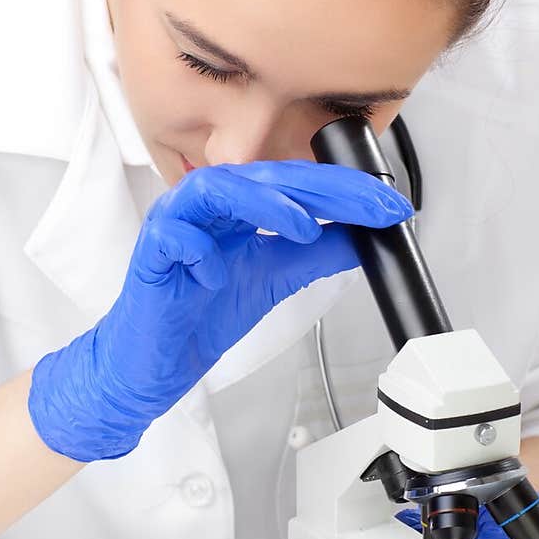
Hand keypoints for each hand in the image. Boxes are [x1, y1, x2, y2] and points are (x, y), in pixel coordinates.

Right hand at [28, 159, 412, 460]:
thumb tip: (364, 236)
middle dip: (320, 189)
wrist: (154, 362)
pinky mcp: (149, 255)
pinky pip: (171, 234)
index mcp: (237, 207)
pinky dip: (198, 247)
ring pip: (214, 189)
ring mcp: (174, 226)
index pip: (294, 183)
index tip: (389, 205)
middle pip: (262, 176)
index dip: (344, 190)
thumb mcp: (276, 278)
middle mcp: (206, 207)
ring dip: (261, 203)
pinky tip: (218, 271)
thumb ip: (318, 254)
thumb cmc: (201, 314)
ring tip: (301, 228)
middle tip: (366, 206)